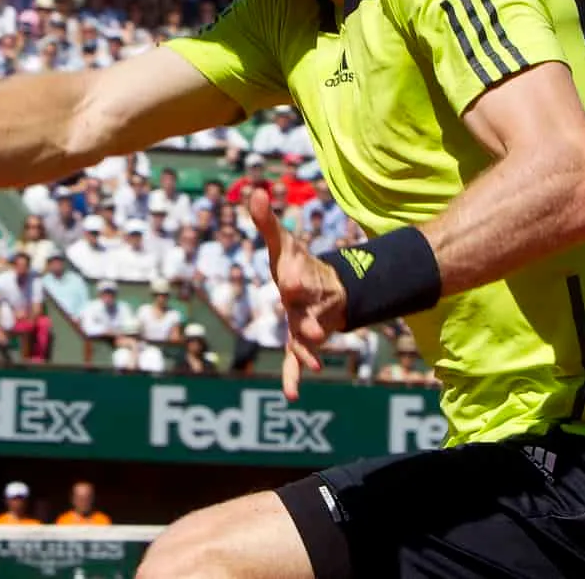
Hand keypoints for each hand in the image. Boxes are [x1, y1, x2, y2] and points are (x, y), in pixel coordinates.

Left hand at [249, 188, 346, 401]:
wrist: (330, 290)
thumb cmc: (299, 264)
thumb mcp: (284, 243)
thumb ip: (266, 221)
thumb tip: (254, 191)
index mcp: (302, 276)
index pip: (298, 274)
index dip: (294, 276)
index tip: (288, 279)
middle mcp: (309, 303)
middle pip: (310, 310)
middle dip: (310, 319)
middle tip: (310, 328)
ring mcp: (308, 324)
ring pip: (310, 338)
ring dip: (310, 349)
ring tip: (313, 362)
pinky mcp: (302, 342)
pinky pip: (298, 360)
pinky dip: (295, 376)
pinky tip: (291, 394)